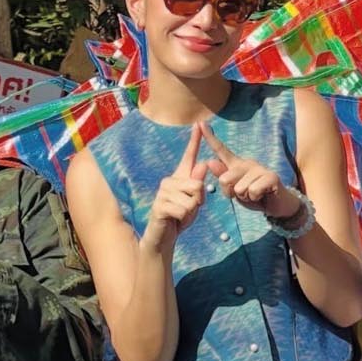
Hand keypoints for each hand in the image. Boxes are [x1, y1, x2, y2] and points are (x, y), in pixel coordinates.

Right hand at [143, 124, 209, 250]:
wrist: (164, 236)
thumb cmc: (180, 216)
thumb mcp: (195, 200)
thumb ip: (198, 184)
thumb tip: (202, 165)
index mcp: (180, 177)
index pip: (189, 156)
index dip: (195, 140)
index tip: (199, 123)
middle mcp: (169, 180)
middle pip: (198, 185)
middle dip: (199, 201)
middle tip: (187, 209)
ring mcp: (162, 192)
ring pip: (193, 200)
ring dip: (191, 212)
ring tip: (180, 215)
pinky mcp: (159, 206)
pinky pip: (184, 210)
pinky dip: (184, 219)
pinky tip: (174, 220)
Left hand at [199, 122, 298, 219]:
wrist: (277, 205)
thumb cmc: (254, 196)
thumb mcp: (234, 190)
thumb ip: (223, 177)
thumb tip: (210, 161)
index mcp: (237, 164)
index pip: (221, 150)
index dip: (210, 137)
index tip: (200, 123)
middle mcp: (248, 163)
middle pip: (225, 178)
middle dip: (231, 193)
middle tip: (245, 194)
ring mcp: (260, 169)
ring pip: (239, 188)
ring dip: (245, 197)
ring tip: (255, 195)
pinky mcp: (271, 177)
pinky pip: (252, 191)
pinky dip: (255, 198)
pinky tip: (263, 195)